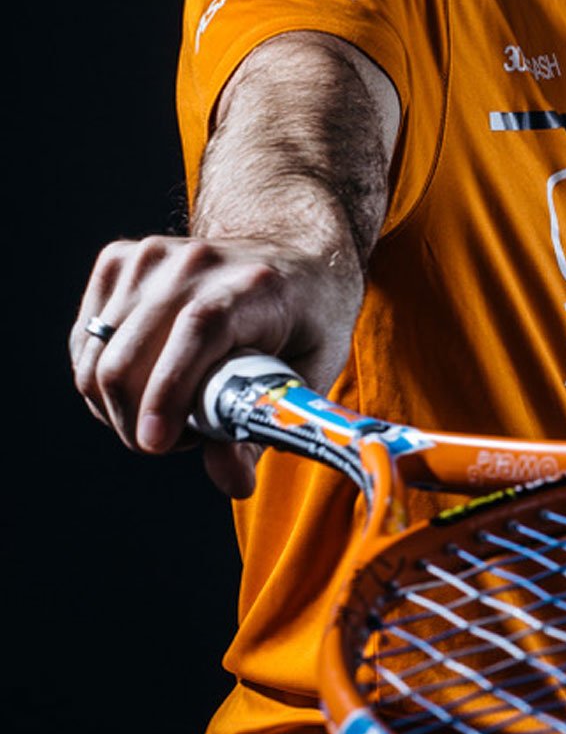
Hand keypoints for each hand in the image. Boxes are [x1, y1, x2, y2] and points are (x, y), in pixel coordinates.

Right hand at [69, 236, 362, 496]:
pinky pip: (85, 341)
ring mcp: (154, 256)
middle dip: (138, 423)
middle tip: (177, 440)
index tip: (156, 443)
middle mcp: (200, 262)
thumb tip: (233, 481)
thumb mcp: (311, 371)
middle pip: (133, 354)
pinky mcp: (121, 258)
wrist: (293, 252)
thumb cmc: (309, 316)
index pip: (198, 329)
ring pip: (99, 357)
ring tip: (169, 410)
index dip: (168, 390)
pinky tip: (143, 383)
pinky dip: (101, 379)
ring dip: (119, 407)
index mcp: (257, 285)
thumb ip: (270, 426)